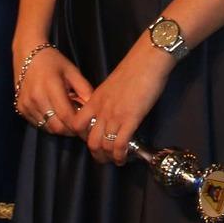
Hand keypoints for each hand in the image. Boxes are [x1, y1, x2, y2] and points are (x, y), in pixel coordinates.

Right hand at [13, 42, 91, 138]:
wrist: (27, 53)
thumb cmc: (53, 61)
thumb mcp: (72, 71)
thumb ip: (85, 90)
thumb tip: (94, 109)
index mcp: (51, 87)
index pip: (67, 116)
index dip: (78, 125)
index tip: (86, 125)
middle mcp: (36, 98)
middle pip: (57, 127)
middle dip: (70, 130)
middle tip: (78, 124)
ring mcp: (26, 104)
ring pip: (47, 128)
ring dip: (59, 127)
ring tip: (66, 117)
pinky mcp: (20, 108)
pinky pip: (38, 124)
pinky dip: (48, 123)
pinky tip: (53, 113)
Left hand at [76, 37, 177, 165]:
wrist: (146, 62)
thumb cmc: (133, 70)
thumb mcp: (112, 86)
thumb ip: (107, 100)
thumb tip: (109, 113)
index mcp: (95, 100)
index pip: (77, 124)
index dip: (82, 137)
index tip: (92, 141)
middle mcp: (101, 110)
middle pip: (90, 140)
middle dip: (96, 154)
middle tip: (104, 158)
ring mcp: (115, 115)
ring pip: (104, 145)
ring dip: (109, 157)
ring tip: (115, 160)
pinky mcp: (130, 119)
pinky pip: (119, 144)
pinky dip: (120, 156)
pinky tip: (124, 158)